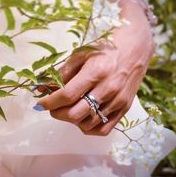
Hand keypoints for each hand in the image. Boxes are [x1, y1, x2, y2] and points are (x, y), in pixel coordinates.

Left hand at [35, 4, 154, 135]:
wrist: (135, 46)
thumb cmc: (104, 48)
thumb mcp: (80, 54)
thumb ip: (60, 73)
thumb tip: (40, 88)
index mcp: (95, 72)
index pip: (66, 95)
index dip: (49, 102)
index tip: (40, 103)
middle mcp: (108, 89)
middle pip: (74, 114)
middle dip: (56, 113)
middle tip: (52, 106)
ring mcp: (118, 101)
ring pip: (87, 124)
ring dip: (71, 120)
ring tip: (68, 108)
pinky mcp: (125, 109)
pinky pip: (103, 130)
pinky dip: (88, 128)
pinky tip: (82, 117)